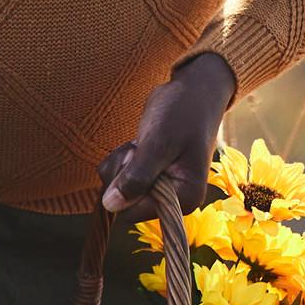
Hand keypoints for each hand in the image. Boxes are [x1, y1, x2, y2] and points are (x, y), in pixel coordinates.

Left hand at [103, 50, 238, 214]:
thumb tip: (111, 206)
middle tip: (140, 148)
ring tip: (142, 144)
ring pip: (117, 187)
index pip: (134, 213)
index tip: (138, 159)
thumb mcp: (158, 143)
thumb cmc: (182, 114)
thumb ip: (137, 177)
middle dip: (122, 173)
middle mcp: (174, 199)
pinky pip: (118, 176)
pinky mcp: (149, 175)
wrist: (193, 92)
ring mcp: (160, 188)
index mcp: (185, 198)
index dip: (125, 187)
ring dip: (121, 163)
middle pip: (123, 202)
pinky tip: (139, 144)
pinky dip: (122, 159)